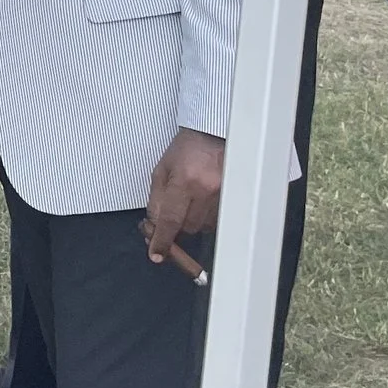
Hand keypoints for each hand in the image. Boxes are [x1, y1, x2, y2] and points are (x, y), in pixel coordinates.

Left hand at [139, 127, 224, 265]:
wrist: (214, 133)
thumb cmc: (188, 147)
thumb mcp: (163, 169)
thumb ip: (157, 199)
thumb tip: (153, 224)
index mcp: (185, 180)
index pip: (170, 220)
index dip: (162, 240)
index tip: (157, 253)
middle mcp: (206, 189)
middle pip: (187, 227)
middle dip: (176, 225)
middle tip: (172, 212)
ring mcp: (223, 194)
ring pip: (203, 226)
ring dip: (192, 219)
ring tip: (191, 198)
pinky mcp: (233, 197)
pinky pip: (216, 219)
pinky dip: (206, 215)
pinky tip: (203, 199)